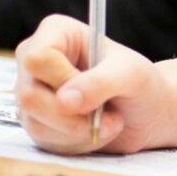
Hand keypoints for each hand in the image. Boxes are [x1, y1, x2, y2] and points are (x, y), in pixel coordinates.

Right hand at [15, 14, 171, 155]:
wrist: (146, 113)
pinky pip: (43, 140)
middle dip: (74, 116)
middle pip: (30, 95)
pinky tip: (95, 132)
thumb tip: (65, 101)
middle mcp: (35, 60)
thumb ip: (101, 82)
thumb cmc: (141, 83)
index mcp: (56, 32)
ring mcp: (32, 91)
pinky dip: (75, 142)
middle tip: (110, 117)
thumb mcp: (132, 74)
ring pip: (35, 122)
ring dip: (79, 132)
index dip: (64, 80)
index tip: (95, 89)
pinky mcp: (35, 120)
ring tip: (109, 122)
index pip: (37, 58)